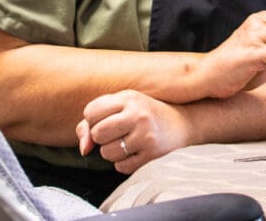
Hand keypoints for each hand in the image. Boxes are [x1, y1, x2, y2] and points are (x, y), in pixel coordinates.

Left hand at [76, 90, 190, 173]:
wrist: (182, 124)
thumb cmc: (144, 114)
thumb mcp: (121, 107)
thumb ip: (93, 123)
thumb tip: (84, 149)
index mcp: (128, 98)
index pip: (91, 112)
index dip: (93, 120)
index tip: (105, 120)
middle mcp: (138, 115)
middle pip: (97, 133)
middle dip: (101, 137)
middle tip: (115, 133)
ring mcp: (146, 136)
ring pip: (107, 153)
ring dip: (112, 152)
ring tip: (127, 142)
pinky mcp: (152, 156)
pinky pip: (121, 166)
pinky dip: (123, 162)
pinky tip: (136, 152)